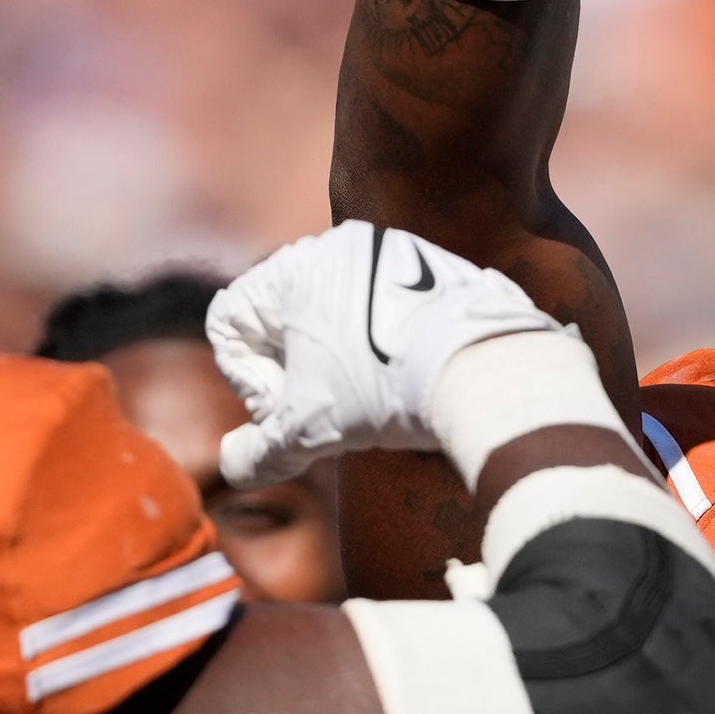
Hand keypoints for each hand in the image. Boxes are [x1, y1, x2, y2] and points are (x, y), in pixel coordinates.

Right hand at [208, 222, 570, 485]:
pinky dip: (381, 348)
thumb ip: (261, 449)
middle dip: (293, 372)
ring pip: (335, 315)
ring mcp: (391, 253)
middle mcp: (339, 247)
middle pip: (283, 318)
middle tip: (326, 409)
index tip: (284, 407)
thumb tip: (236, 466)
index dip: (245, 377)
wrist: (484, 369)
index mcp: (294, 268)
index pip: (230, 320)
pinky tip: (405, 382)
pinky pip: (383, 310)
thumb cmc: (383, 390)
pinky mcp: (434, 269)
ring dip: (337, 363)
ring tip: (371, 399)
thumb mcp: (310, 428)